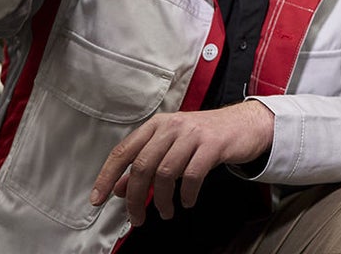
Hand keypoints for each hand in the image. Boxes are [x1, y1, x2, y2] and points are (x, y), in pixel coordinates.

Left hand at [90, 102, 274, 225]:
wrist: (243, 124)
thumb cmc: (205, 136)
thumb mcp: (171, 145)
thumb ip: (145, 163)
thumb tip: (119, 187)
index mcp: (157, 125)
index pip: (124, 150)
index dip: (107, 176)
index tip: (98, 199)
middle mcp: (172, 126)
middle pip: (142, 165)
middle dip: (136, 198)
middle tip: (137, 217)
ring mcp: (193, 133)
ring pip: (165, 173)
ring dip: (162, 200)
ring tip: (165, 211)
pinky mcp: (212, 144)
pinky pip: (191, 176)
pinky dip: (186, 195)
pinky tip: (188, 200)